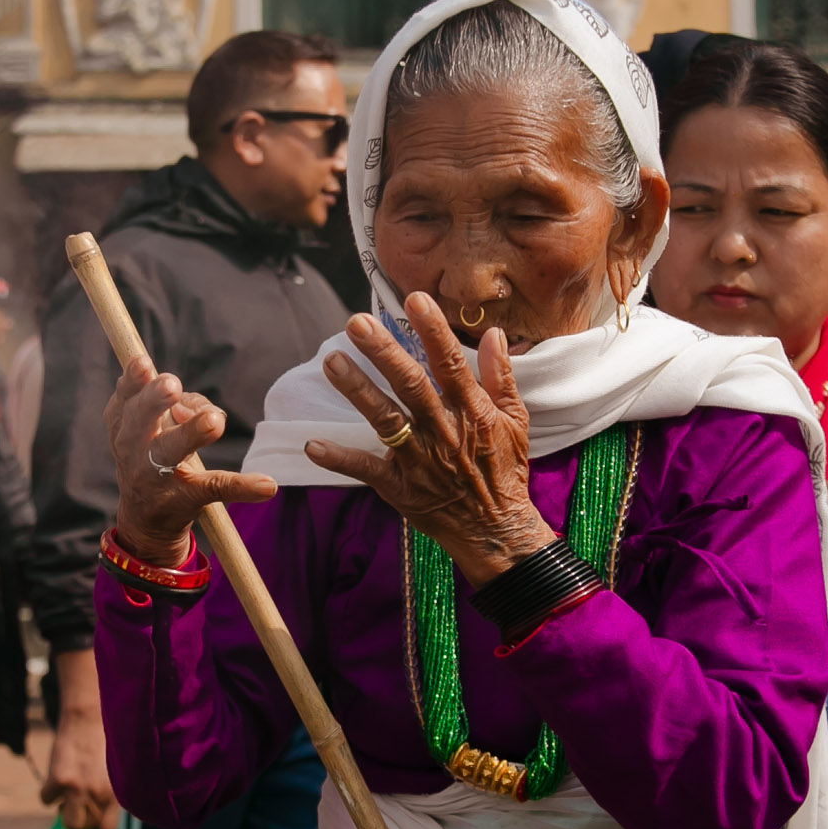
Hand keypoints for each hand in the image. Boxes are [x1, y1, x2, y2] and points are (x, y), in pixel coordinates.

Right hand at [41, 649, 119, 828]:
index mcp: (115, 795)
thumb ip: (106, 796)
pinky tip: (57, 777)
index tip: (91, 823)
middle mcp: (98, 795)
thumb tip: (95, 818)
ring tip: (68, 796)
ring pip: (67, 823)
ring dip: (64, 812)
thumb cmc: (103, 743)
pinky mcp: (58, 780)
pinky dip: (48, 792)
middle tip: (77, 808)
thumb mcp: (114, 774)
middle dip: (80, 824)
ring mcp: (77, 790)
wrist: (87, 718)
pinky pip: (46, 799)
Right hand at [106, 357, 277, 566]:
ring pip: (170, 452)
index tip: (144, 363)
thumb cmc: (154, 452)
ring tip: (215, 421)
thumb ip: (184, 405)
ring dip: (192, 434)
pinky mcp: (185, 498)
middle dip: (154, 401)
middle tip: (171, 384)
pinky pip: (214, 488)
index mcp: (125, 424)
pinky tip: (266, 485)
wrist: (145, 516)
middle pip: (139, 421)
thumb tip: (207, 413)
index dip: (133, 380)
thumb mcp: (160, 424)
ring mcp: (156, 476)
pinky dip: (242, 487)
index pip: (126, 397)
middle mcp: (133, 449)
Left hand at [304, 298, 552, 588]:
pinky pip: (365, 470)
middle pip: (410, 385)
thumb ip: (501, 376)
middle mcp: (444, 431)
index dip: (432, 331)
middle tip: (356, 323)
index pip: (451, 364)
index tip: (413, 299)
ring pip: (385, 420)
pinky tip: (311, 444)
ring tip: (331, 361)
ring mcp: (419, 460)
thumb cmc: (505, 470)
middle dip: (383, 353)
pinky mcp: (399, 487)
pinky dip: (339, 458)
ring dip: (357, 390)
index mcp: (473, 411)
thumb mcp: (516, 421)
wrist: (496, 529)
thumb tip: (493, 333)